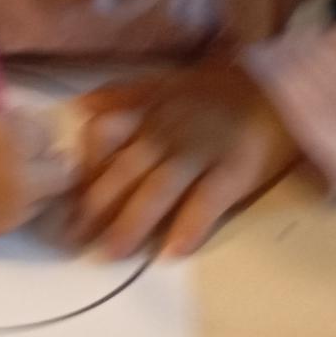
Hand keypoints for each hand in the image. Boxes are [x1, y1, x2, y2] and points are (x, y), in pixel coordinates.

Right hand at [0, 93, 73, 240]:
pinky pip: (23, 213)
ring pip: (46, 196)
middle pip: (60, 171)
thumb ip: (6, 113)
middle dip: (44, 159)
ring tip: (2, 173)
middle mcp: (20, 176)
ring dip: (34, 183)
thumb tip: (30, 124)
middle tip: (21, 152)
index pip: (48, 131)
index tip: (14, 126)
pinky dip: (15, 201)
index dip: (31, 127)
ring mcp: (11, 207)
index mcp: (11, 137)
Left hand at [69, 61, 301, 258]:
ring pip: (157, 189)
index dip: (81, 166)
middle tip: (74, 238)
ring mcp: (199, 151)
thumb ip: (119, 97)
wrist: (272, 89)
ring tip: (111, 252)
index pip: (100, 135)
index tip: (63, 196)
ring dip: (131, 222)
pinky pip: (208, 202)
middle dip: (95, 205)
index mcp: (144, 110)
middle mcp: (165, 131)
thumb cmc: (210, 94)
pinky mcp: (235, 171)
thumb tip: (78, 108)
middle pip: (123, 170)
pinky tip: (172, 252)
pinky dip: (189, 227)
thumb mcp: (159, 84)